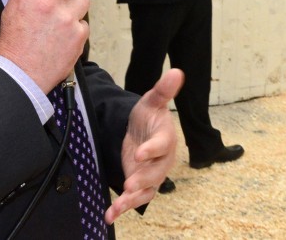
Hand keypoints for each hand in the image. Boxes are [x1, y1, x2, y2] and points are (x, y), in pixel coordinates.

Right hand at [0, 0, 88, 92]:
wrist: (20, 74)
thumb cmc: (14, 41)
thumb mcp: (14, 5)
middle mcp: (48, 1)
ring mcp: (66, 18)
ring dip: (74, 6)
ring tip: (59, 20)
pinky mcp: (79, 34)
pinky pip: (84, 21)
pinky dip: (76, 27)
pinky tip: (62, 36)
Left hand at [106, 69, 184, 223]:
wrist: (141, 131)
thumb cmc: (148, 116)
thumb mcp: (152, 101)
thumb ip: (163, 90)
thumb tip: (176, 71)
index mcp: (165, 138)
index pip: (161, 144)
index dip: (151, 149)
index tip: (138, 153)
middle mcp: (162, 160)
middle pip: (155, 173)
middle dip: (142, 180)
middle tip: (128, 185)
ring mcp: (152, 175)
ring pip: (146, 190)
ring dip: (132, 199)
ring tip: (118, 205)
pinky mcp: (141, 185)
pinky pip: (135, 199)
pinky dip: (122, 208)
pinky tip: (109, 214)